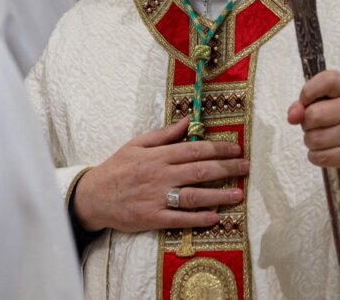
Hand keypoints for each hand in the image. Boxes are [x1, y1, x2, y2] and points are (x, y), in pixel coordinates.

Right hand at [73, 117, 248, 233]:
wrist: (94, 196)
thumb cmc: (117, 168)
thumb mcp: (137, 144)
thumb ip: (164, 134)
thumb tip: (188, 121)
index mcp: (158, 155)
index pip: (194, 149)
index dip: (218, 149)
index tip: (236, 149)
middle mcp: (160, 175)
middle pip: (200, 171)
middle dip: (226, 168)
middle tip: (246, 168)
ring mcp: (157, 197)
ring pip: (193, 195)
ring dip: (218, 195)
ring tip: (238, 194)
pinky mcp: (153, 218)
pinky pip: (180, 219)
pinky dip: (198, 218)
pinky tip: (215, 217)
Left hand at [287, 69, 339, 178]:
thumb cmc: (335, 118)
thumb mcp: (320, 104)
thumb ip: (301, 105)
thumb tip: (293, 116)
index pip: (328, 79)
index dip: (308, 91)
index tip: (306, 101)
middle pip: (313, 115)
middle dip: (306, 124)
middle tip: (315, 125)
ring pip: (314, 139)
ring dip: (310, 141)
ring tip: (322, 138)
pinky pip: (320, 156)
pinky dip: (316, 156)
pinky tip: (326, 151)